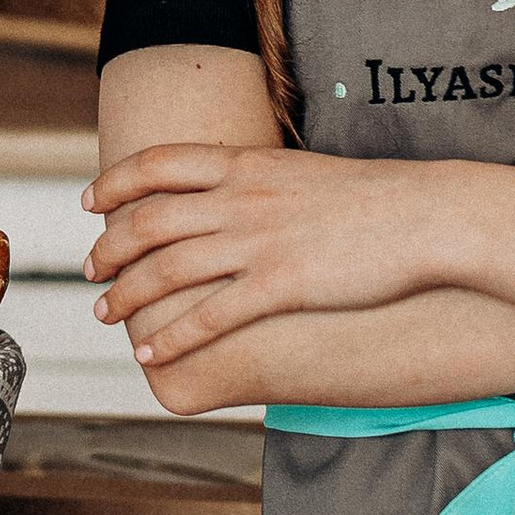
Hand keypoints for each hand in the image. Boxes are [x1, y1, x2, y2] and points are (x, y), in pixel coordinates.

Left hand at [82, 141, 451, 370]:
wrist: (425, 216)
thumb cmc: (373, 198)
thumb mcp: (302, 171)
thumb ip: (259, 179)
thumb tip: (230, 188)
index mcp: (246, 163)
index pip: (157, 163)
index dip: (115, 182)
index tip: (89, 202)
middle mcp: (242, 198)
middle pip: (149, 220)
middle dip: (109, 247)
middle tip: (89, 269)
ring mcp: (258, 241)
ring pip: (167, 270)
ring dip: (126, 295)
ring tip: (104, 314)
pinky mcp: (280, 284)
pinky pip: (208, 316)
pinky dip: (170, 336)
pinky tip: (150, 352)